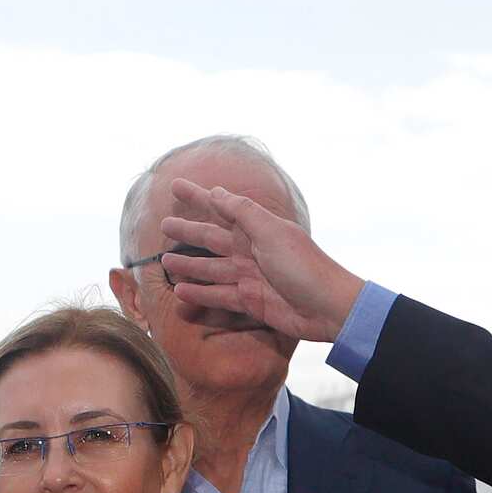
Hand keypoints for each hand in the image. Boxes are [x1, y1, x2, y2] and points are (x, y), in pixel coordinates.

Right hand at [159, 178, 363, 342]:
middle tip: (164, 225)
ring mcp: (250, 277)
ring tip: (165, 262)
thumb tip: (216, 191)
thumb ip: (243, 212)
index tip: (176, 185)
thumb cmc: (303, 265)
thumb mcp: (272, 231)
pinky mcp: (251, 301)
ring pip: (211, 268)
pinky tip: (180, 292)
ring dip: (189, 265)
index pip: (221, 207)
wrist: (328, 307)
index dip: (199, 197)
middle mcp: (251, 251)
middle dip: (188, 232)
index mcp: (257, 229)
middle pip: (211, 239)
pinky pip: (219, 296)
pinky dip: (200, 294)